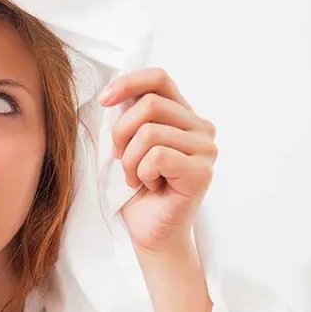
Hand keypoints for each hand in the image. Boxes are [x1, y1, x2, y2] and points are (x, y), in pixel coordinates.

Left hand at [100, 67, 216, 255]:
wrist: (149, 232)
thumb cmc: (137, 190)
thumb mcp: (127, 144)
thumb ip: (128, 116)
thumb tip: (111, 92)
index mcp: (183, 115)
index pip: (159, 79)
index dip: (128, 83)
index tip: (104, 100)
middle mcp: (201, 127)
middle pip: (150, 104)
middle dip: (121, 133)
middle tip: (121, 159)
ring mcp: (206, 149)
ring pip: (150, 132)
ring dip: (130, 160)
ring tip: (136, 178)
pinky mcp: (202, 172)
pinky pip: (158, 157)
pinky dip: (142, 173)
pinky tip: (149, 186)